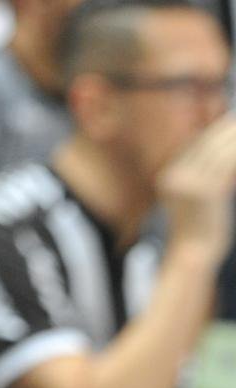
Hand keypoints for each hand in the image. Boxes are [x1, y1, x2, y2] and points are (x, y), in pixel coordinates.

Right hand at [158, 113, 235, 264]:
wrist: (192, 253)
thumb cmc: (198, 228)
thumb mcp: (194, 198)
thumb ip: (204, 175)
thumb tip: (226, 153)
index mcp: (169, 176)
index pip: (195, 145)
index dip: (216, 131)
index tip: (232, 123)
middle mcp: (175, 176)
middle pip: (207, 144)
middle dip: (228, 130)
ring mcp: (189, 184)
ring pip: (220, 152)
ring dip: (235, 139)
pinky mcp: (206, 192)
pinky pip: (228, 165)